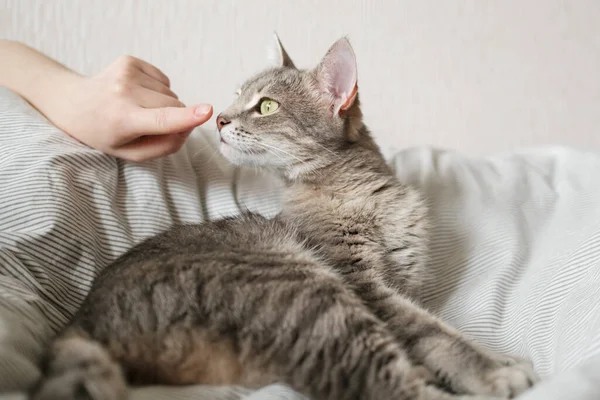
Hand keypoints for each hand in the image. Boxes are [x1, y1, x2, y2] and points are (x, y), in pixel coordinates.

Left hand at [55, 56, 212, 161]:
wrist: (73, 104)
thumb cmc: (105, 134)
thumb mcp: (131, 154)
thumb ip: (165, 146)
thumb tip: (191, 125)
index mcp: (123, 120)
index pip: (161, 120)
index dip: (187, 117)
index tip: (207, 112)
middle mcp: (124, 92)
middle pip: (174, 106)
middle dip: (173, 117)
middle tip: (146, 124)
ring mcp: (127, 72)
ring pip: (171, 93)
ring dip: (162, 104)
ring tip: (137, 108)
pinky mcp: (130, 61)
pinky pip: (163, 80)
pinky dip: (156, 90)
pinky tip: (137, 95)